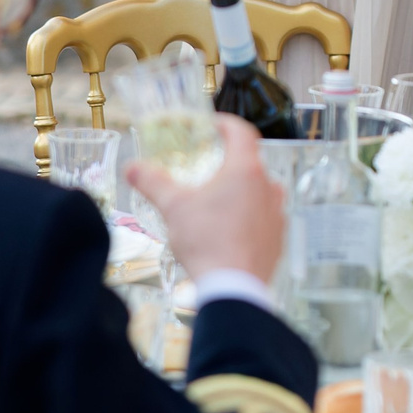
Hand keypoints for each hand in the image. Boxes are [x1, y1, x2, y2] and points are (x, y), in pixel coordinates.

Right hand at [128, 118, 285, 283]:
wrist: (234, 287)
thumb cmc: (205, 241)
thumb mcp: (173, 207)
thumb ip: (152, 182)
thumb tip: (132, 167)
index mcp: (246, 170)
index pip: (243, 132)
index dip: (226, 125)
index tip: (212, 126)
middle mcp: (269, 186)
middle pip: (250, 162)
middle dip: (228, 162)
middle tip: (206, 169)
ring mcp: (278, 212)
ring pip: (259, 190)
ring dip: (240, 190)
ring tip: (215, 201)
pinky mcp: (279, 235)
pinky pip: (265, 216)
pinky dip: (249, 215)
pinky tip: (229, 228)